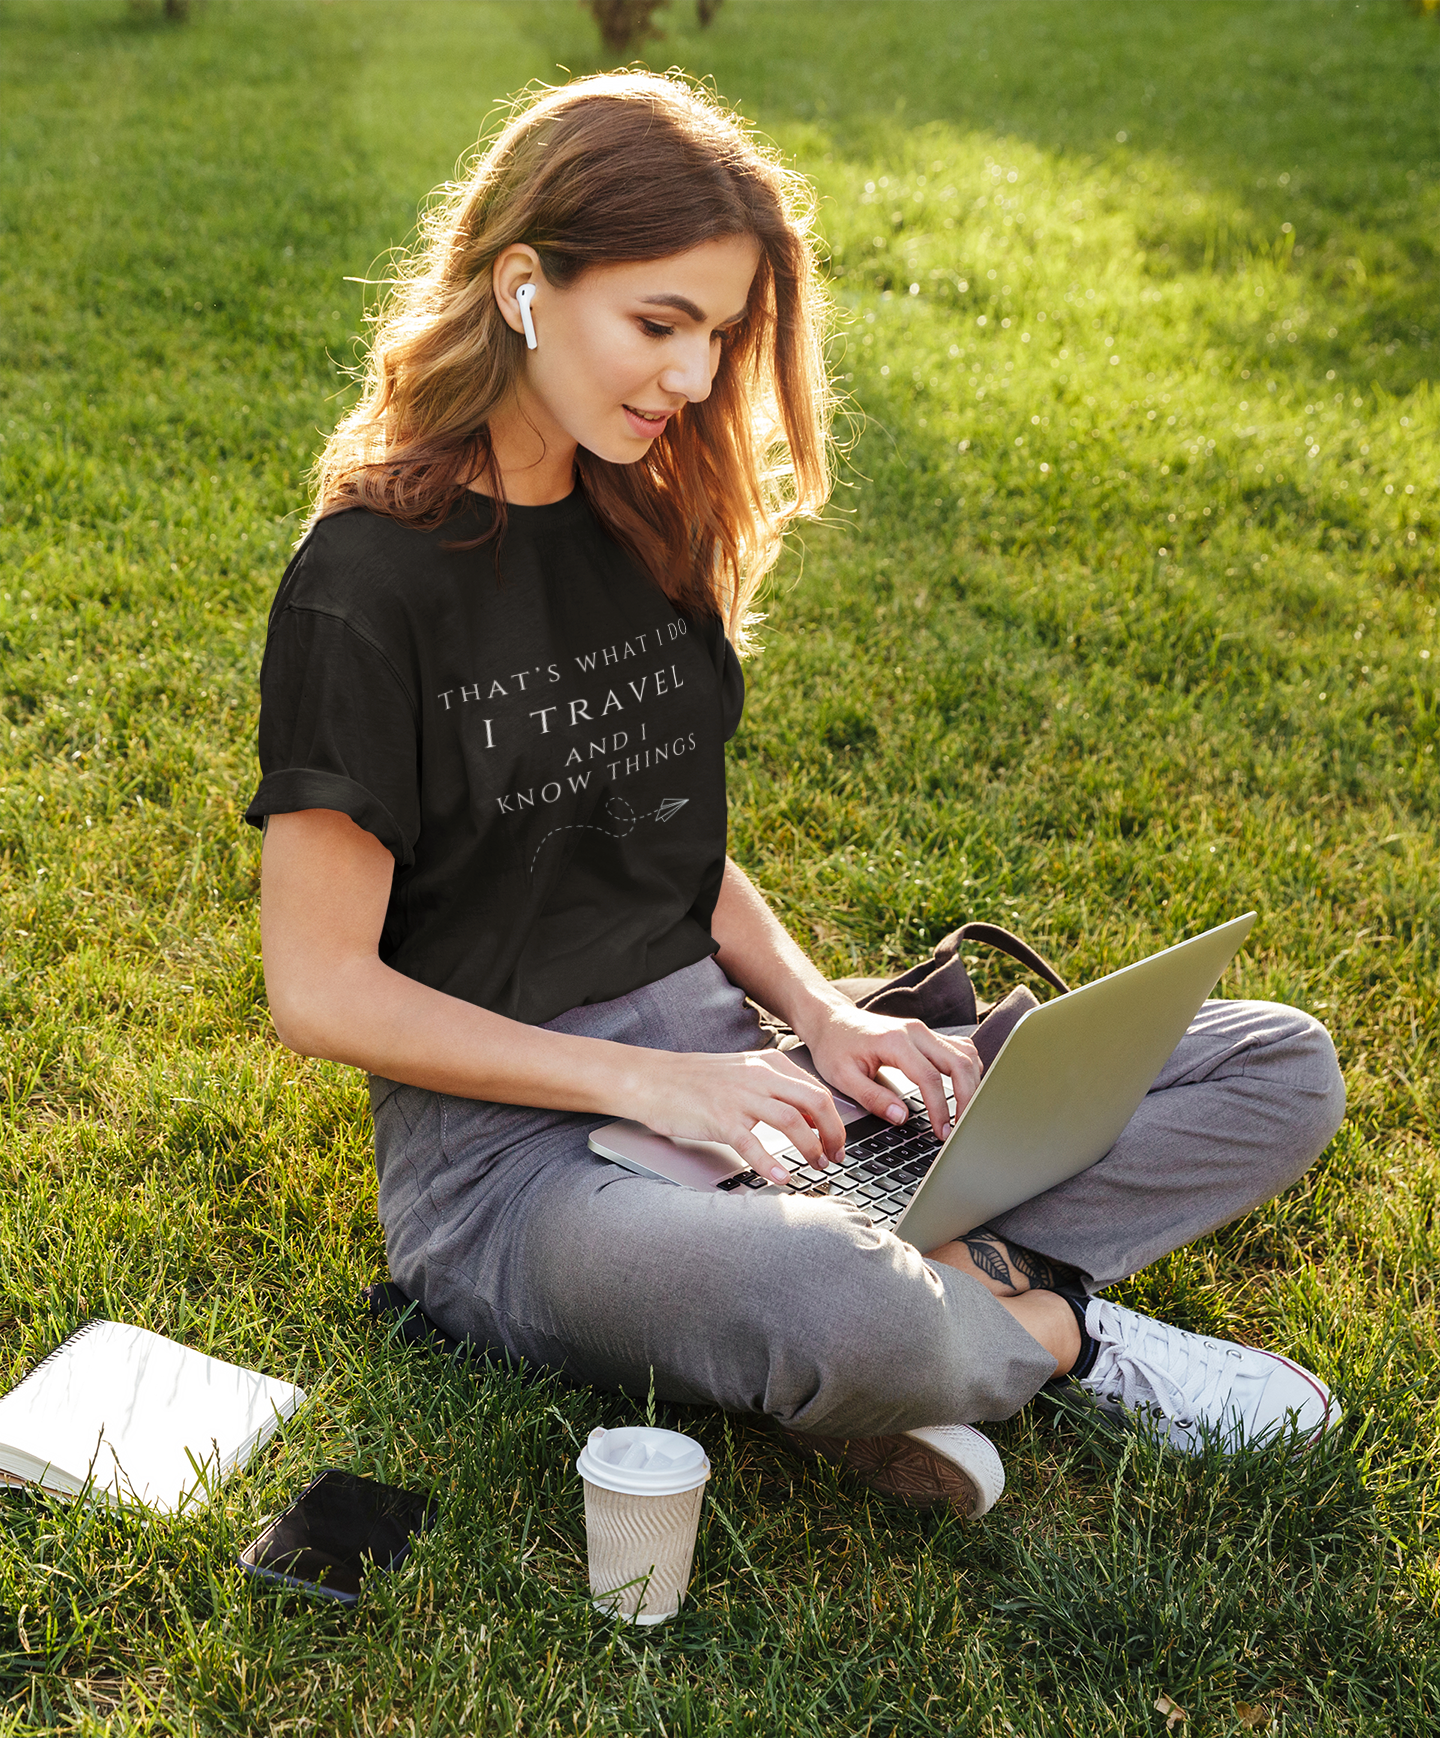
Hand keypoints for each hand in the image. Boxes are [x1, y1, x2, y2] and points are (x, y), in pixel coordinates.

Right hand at [626, 1049, 848, 1182]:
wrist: (651, 1079)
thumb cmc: (693, 1081)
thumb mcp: (741, 1074)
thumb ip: (774, 1089)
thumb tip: (808, 1116)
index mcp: (767, 1065)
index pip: (816, 1089)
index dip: (834, 1118)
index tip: (837, 1140)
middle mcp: (758, 1077)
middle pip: (815, 1101)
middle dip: (833, 1132)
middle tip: (835, 1155)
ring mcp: (739, 1097)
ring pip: (792, 1120)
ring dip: (811, 1147)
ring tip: (816, 1165)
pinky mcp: (720, 1119)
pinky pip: (753, 1143)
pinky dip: (771, 1163)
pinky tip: (782, 1178)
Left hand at [797, 998, 981, 1148]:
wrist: (831, 1020)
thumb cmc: (834, 1047)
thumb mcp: (843, 1078)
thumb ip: (874, 1099)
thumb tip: (902, 1118)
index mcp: (895, 1042)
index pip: (930, 1078)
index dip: (941, 1109)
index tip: (943, 1133)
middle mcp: (916, 1031)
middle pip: (960, 1063)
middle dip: (968, 1098)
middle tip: (962, 1127)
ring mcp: (924, 1031)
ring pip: (966, 1053)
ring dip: (973, 1083)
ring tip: (966, 1113)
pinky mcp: (927, 1035)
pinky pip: (960, 1049)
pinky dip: (968, 1070)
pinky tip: (964, 1090)